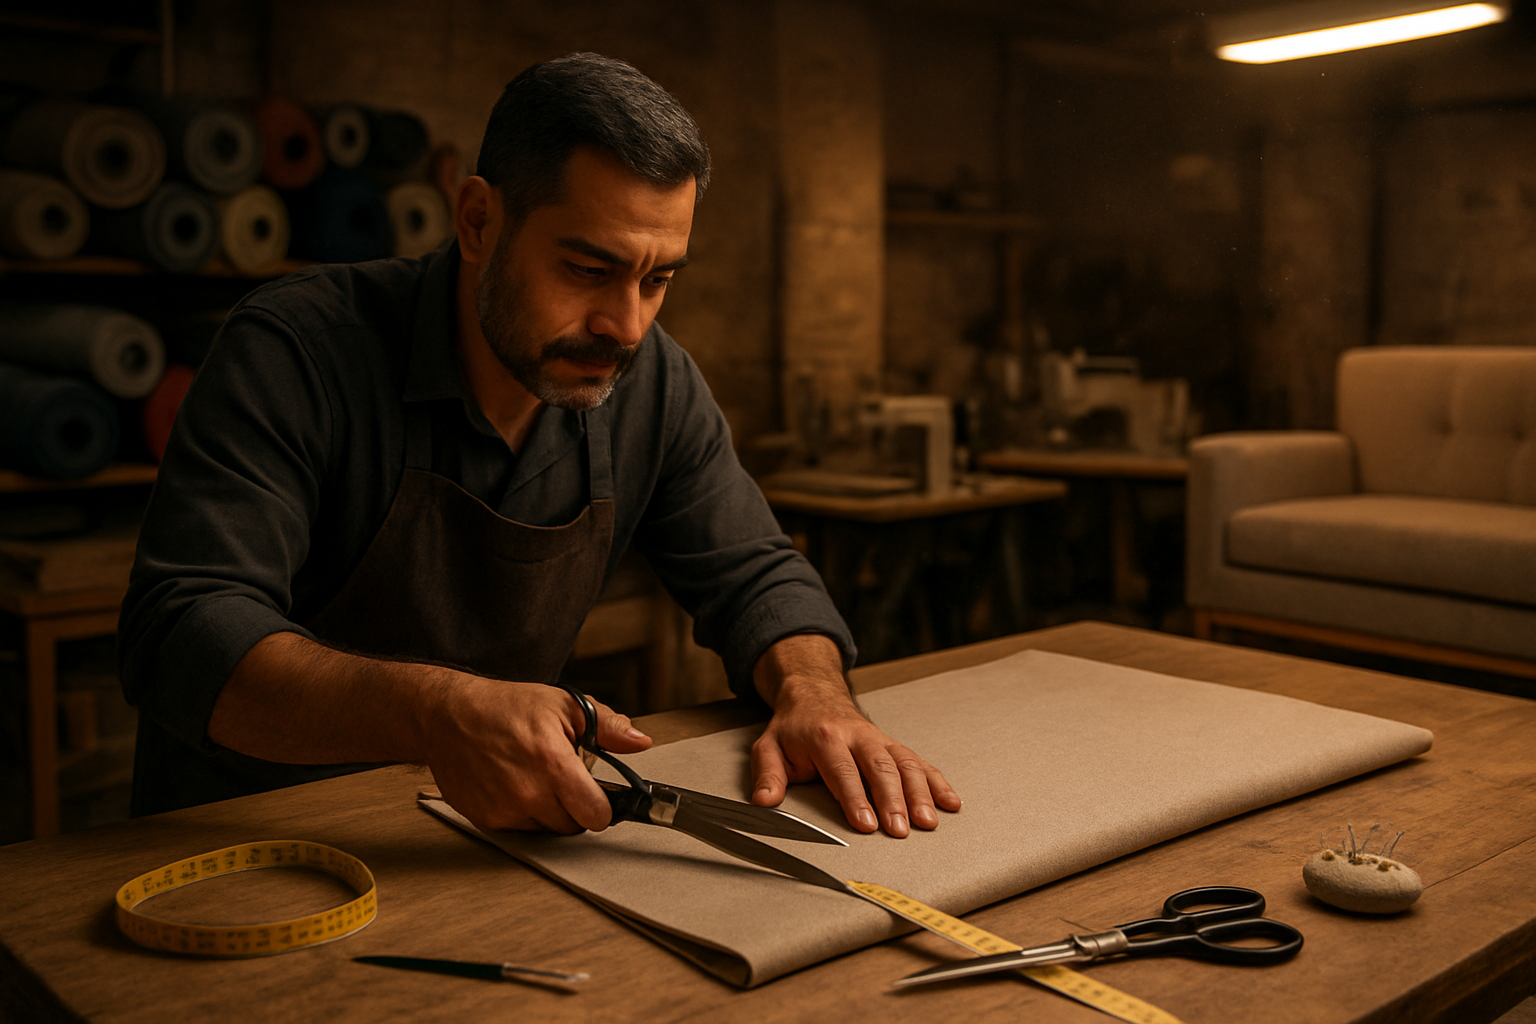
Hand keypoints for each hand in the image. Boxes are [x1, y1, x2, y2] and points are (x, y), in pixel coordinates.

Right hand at [421, 676, 650, 833]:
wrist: (447, 715)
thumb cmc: (504, 707)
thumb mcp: (564, 705)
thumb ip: (607, 726)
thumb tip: (639, 742)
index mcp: (552, 764)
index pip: (596, 815)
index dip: (602, 806)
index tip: (598, 795)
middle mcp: (527, 793)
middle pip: (573, 826)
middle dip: (575, 807)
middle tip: (564, 780)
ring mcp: (503, 810)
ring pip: (546, 830)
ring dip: (549, 811)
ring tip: (536, 778)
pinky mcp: (485, 819)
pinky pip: (519, 829)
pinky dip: (522, 813)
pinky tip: (513, 785)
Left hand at [749, 636, 960, 836]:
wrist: (813, 694)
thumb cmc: (792, 728)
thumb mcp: (769, 747)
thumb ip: (768, 775)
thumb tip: (765, 802)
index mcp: (825, 738)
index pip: (843, 771)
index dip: (855, 798)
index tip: (867, 824)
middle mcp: (857, 736)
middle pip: (880, 768)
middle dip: (893, 800)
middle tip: (901, 830)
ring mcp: (879, 739)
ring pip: (904, 763)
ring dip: (920, 793)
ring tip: (929, 821)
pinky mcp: (892, 744)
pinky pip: (918, 761)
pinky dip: (937, 781)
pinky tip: (951, 802)